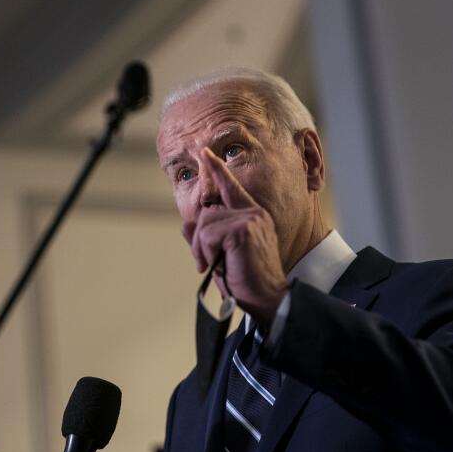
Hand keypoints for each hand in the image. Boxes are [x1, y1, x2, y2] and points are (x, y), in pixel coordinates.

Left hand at [184, 147, 287, 329]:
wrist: (267, 298)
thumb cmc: (246, 280)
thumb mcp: (221, 256)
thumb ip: (204, 239)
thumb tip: (185, 225)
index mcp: (252, 217)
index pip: (231, 188)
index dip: (217, 170)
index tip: (205, 153)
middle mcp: (252, 213)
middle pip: (206, 213)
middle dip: (199, 240)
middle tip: (205, 263)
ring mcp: (249, 219)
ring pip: (204, 224)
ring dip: (202, 249)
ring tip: (214, 266)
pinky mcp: (242, 230)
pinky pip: (208, 235)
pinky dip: (207, 253)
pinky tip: (220, 265)